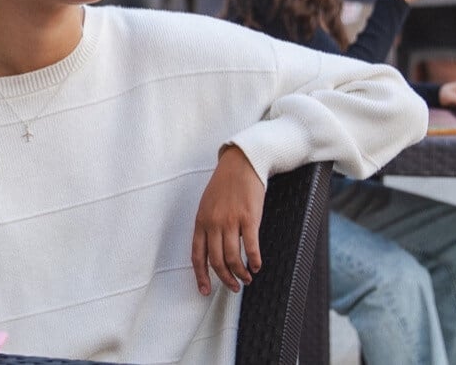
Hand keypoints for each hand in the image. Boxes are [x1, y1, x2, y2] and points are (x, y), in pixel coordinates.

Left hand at [191, 145, 264, 294]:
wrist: (241, 164)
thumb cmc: (225, 184)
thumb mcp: (207, 205)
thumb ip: (207, 226)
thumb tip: (212, 250)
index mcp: (201, 221)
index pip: (197, 255)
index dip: (201, 276)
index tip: (206, 290)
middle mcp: (214, 223)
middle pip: (217, 261)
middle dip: (225, 278)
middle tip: (233, 287)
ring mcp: (231, 221)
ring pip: (234, 257)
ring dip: (241, 273)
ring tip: (247, 278)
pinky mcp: (249, 218)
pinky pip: (251, 246)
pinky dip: (255, 260)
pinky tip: (257, 266)